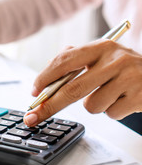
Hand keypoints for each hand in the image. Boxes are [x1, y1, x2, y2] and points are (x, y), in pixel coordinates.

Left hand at [24, 39, 141, 125]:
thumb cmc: (124, 68)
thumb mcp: (103, 56)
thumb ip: (75, 59)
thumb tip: (46, 73)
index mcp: (100, 47)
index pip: (64, 61)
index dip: (44, 78)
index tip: (33, 92)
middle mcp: (114, 60)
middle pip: (72, 89)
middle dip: (49, 106)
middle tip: (33, 117)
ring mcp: (129, 78)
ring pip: (91, 105)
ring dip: (93, 105)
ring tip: (109, 94)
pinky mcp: (139, 96)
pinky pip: (110, 113)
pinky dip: (111, 111)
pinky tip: (122, 99)